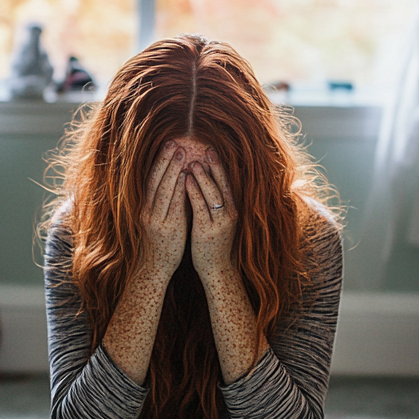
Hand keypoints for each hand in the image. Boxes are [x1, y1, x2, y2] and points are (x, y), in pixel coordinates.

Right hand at [141, 141, 188, 278]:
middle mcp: (149, 210)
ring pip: (162, 189)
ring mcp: (156, 219)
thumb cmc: (164, 242)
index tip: (168, 145)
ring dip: (171, 170)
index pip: (152, 179)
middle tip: (173, 142)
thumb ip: (170, 202)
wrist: (156, 267)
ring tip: (181, 153)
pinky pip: (172, 205)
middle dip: (164, 160)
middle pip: (155, 180)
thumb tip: (181, 181)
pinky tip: (185, 177)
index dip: (160, 162)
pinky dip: (177, 189)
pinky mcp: (167, 228)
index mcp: (148, 207)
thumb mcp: (163, 219)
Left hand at [184, 149, 236, 280]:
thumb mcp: (219, 222)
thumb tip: (208, 185)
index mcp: (231, 211)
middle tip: (207, 149)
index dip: (220, 167)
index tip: (212, 151)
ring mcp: (219, 223)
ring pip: (213, 194)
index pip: (226, 184)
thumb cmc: (214, 244)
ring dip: (203, 176)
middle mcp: (229, 214)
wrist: (216, 269)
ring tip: (194, 162)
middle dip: (215, 166)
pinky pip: (200, 207)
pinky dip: (194, 191)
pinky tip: (186, 180)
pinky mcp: (207, 231)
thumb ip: (216, 205)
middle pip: (223, 185)